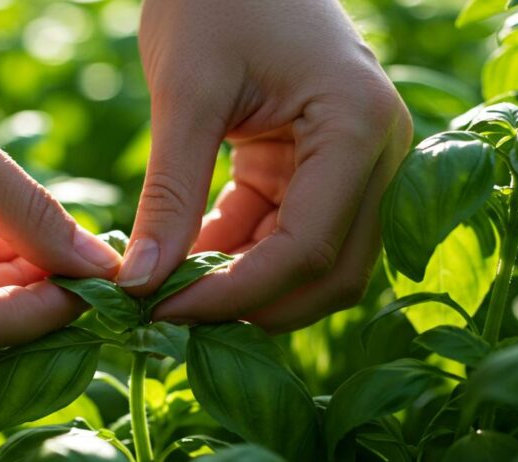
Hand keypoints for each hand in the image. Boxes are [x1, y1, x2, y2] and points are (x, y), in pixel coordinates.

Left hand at [119, 0, 412, 331]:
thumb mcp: (186, 93)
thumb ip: (169, 194)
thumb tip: (141, 284)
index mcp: (357, 126)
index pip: (307, 248)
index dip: (234, 295)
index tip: (160, 311)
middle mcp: (376, 152)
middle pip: (329, 272)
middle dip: (250, 303)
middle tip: (168, 312)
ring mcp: (354, 162)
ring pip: (311, 262)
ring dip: (243, 283)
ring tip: (168, 285)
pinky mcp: (319, 166)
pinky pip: (286, 232)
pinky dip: (237, 253)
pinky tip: (182, 254)